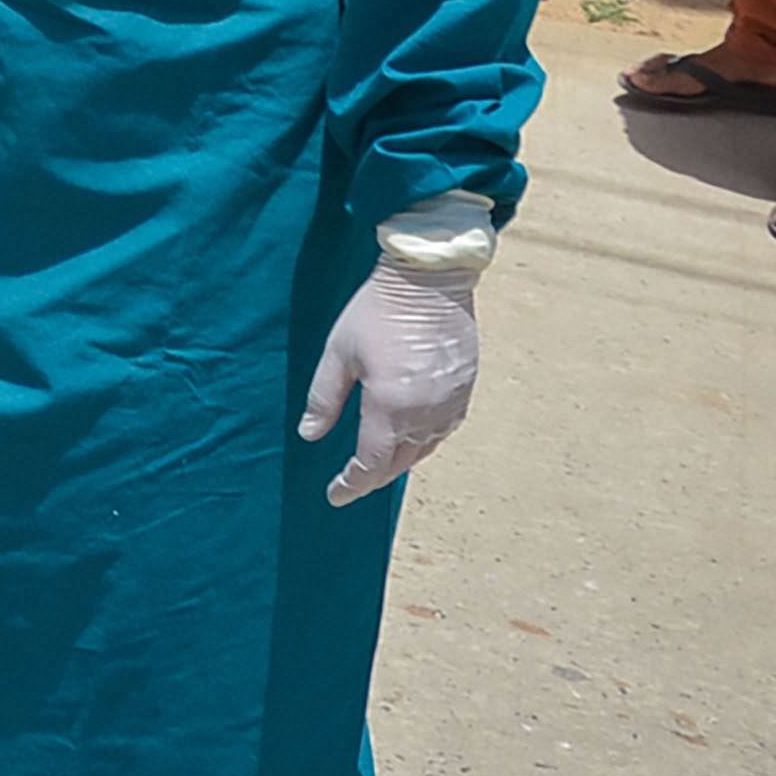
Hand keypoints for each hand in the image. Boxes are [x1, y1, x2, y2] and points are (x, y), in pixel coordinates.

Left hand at [298, 255, 481, 505]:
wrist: (430, 279)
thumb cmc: (377, 311)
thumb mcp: (339, 353)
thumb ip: (324, 398)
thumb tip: (309, 434)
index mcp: (391, 407)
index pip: (370, 464)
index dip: (351, 484)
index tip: (335, 496)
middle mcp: (426, 414)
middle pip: (398, 463)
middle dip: (373, 477)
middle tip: (352, 484)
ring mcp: (450, 404)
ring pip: (423, 450)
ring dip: (398, 462)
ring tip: (377, 467)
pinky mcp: (465, 390)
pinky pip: (443, 431)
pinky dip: (423, 443)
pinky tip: (410, 438)